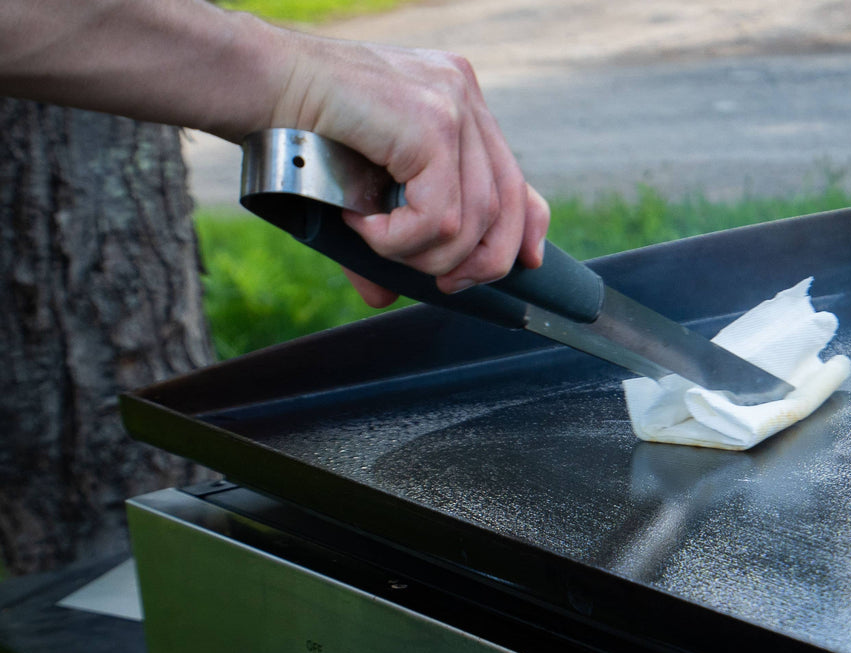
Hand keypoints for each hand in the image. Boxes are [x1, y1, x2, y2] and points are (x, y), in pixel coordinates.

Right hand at [268, 35, 549, 306]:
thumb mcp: (356, 189)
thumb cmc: (294, 130)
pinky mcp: (433, 124)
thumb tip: (385, 298)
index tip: (521, 265)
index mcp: (455, 101)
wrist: (254, 84)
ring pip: (472, 221)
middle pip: (507, 203)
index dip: (525, 229)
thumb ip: (384, 238)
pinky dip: (400, 238)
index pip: (516, 177)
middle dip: (480, 261)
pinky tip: (362, 222)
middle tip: (440, 281)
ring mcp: (452, 105)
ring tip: (373, 238)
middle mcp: (463, 95)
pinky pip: (441, 217)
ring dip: (421, 252)